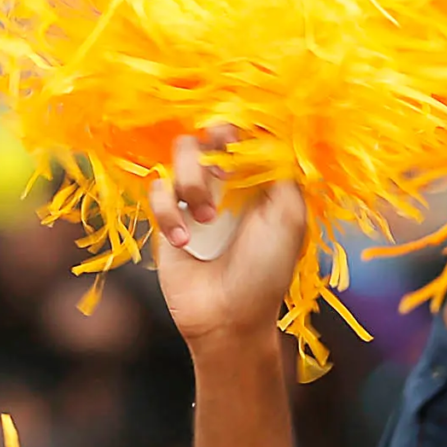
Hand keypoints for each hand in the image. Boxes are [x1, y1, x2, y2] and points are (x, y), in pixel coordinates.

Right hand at [149, 128, 311, 349]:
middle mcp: (229, 182)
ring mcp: (197, 195)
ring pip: (182, 150)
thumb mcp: (288, 220)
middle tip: (223, 170)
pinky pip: (157, 188)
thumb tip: (265, 132)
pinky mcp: (167, 214)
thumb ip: (281, 172)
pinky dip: (167, 212)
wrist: (228, 319)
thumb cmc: (265, 272)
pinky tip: (183, 241)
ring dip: (193, 180)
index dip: (244, 128)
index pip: (250, 132)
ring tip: (206, 220)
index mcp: (262, 179)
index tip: (243, 145)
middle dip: (215, 142)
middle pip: (212, 131)